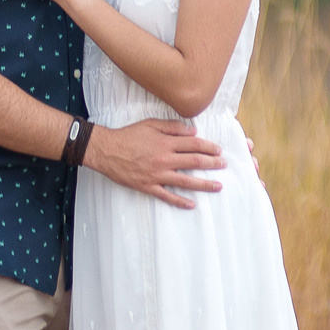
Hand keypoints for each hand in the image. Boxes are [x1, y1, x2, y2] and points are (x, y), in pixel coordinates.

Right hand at [83, 118, 225, 208]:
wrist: (106, 150)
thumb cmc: (127, 135)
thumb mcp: (150, 124)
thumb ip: (172, 127)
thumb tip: (192, 131)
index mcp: (165, 143)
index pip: (193, 144)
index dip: (208, 147)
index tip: (218, 150)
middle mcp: (164, 159)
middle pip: (194, 162)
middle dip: (212, 164)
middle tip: (223, 165)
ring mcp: (157, 175)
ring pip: (185, 181)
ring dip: (204, 184)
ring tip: (218, 186)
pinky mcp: (148, 186)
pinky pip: (167, 196)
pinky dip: (180, 201)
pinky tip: (192, 204)